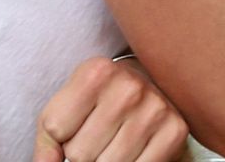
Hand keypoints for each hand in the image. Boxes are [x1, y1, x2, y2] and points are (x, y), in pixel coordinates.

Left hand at [33, 56, 188, 161]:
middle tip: (99, 135)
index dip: (62, 136)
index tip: (78, 124)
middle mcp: (129, 86)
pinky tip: (134, 150)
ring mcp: (155, 108)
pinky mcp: (175, 130)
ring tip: (115, 141)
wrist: (153, 86)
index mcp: (97, 72)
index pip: (55, 129)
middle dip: (83, 153)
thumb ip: (48, 139)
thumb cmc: (101, 101)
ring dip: (106, 161)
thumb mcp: (68, 107)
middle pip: (80, 154)